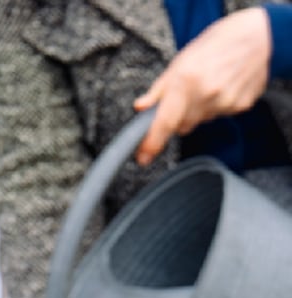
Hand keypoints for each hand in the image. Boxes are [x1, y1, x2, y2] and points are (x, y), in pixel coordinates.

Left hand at [134, 7, 271, 165]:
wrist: (258, 37)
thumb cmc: (216, 45)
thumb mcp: (180, 62)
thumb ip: (158, 90)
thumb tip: (140, 108)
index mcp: (186, 82)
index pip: (165, 122)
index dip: (152, 143)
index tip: (143, 157)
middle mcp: (206, 95)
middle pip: (181, 126)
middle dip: (177, 117)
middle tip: (184, 96)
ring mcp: (225, 103)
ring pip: (199, 121)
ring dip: (197, 110)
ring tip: (207, 85)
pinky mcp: (240, 107)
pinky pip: (218, 116)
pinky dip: (215, 106)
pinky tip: (222, 87)